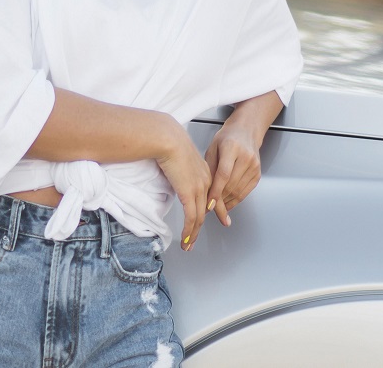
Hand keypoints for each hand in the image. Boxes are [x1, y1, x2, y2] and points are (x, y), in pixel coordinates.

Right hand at [155, 117, 211, 250]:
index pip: (210, 195)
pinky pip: (192, 217)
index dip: (214, 209)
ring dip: (193, 233)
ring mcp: (199, 188)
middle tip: (195, 238)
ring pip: (199, 217)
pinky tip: (186, 239)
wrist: (167, 137)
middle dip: (201, 227)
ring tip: (188, 244)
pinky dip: (189, 230)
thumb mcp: (176, 155)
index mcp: (204, 171)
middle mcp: (205, 181)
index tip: (217, 216)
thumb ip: (178, 166)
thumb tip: (170, 171)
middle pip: (206, 209)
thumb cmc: (166, 140)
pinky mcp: (189, 193)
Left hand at [204, 124, 262, 226]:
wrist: (246, 131)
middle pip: (231, 185)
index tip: (209, 204)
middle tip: (208, 209)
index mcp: (231, 148)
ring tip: (216, 207)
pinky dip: (235, 199)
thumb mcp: (212, 148)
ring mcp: (254, 166)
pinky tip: (227, 203)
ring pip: (239, 191)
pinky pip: (246, 191)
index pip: (223, 174)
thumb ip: (209, 168)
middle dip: (219, 200)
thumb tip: (204, 190)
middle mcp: (246, 157)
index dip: (216, 191)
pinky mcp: (258, 174)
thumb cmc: (226, 138)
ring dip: (227, 202)